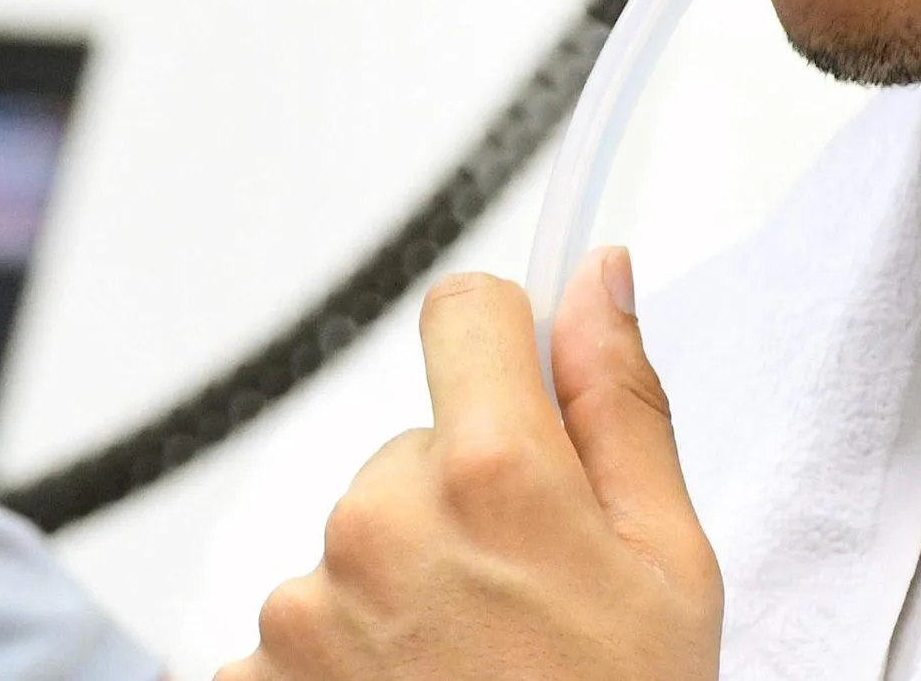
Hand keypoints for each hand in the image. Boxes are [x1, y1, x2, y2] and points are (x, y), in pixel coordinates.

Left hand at [220, 248, 720, 680]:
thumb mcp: (672, 567)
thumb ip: (622, 405)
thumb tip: (597, 279)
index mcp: (494, 476)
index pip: (464, 312)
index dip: (503, 351)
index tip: (526, 406)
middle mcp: (377, 523)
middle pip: (413, 449)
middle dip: (460, 506)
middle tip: (524, 612)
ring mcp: (302, 609)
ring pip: (355, 545)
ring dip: (398, 595)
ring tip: (467, 679)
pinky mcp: (248, 680)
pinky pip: (296, 632)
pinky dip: (341, 669)